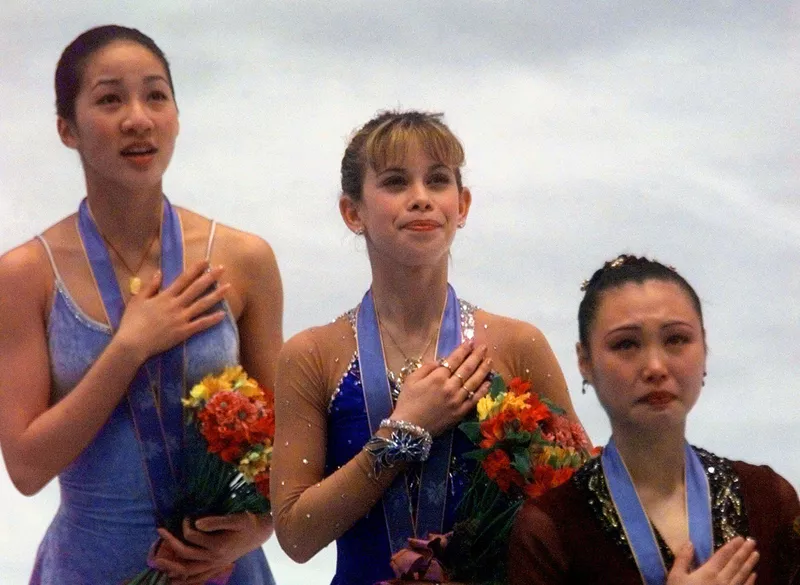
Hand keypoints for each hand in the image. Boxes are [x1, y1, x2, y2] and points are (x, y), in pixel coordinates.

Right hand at [115, 261, 230, 362]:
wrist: (133, 343)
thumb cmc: (132, 322)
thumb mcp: (137, 300)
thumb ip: (150, 286)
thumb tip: (159, 272)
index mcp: (165, 296)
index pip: (183, 279)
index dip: (195, 269)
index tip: (206, 261)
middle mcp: (176, 305)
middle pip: (196, 288)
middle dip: (210, 277)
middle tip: (223, 268)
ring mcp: (181, 319)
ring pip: (202, 304)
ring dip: (216, 295)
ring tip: (228, 287)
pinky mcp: (183, 332)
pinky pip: (201, 324)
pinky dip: (212, 319)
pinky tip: (223, 314)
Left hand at [152, 513, 271, 583]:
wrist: (259, 533)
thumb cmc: (247, 522)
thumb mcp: (235, 518)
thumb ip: (215, 521)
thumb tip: (196, 523)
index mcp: (218, 545)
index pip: (192, 536)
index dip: (186, 525)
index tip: (186, 516)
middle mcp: (214, 558)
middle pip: (186, 554)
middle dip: (171, 544)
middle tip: (160, 532)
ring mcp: (215, 565)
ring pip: (189, 570)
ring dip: (173, 568)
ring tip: (159, 564)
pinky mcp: (217, 567)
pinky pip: (199, 578)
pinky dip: (186, 581)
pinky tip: (175, 580)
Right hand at [390, 340, 491, 436]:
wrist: (410, 429)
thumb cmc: (407, 402)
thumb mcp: (411, 380)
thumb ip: (426, 368)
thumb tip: (441, 362)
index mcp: (437, 378)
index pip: (454, 360)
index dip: (463, 350)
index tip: (470, 341)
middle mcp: (450, 387)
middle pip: (467, 368)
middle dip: (477, 356)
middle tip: (484, 347)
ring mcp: (458, 400)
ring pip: (474, 382)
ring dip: (483, 370)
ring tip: (490, 360)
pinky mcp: (461, 412)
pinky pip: (475, 399)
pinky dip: (483, 390)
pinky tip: (489, 382)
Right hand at [666, 537, 758, 584]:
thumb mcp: (676, 577)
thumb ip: (683, 559)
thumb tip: (689, 543)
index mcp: (708, 572)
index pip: (723, 555)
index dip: (732, 546)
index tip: (740, 538)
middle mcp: (722, 580)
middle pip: (735, 563)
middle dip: (744, 552)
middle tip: (752, 542)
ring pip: (742, 575)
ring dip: (750, 564)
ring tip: (756, 554)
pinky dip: (750, 581)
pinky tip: (754, 575)